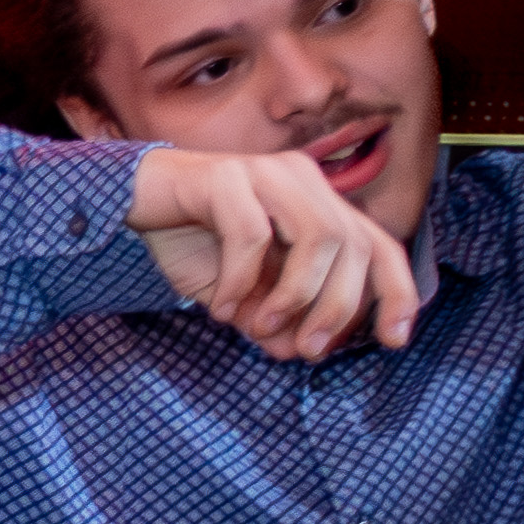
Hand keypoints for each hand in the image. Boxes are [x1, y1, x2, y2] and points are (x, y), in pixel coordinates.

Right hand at [131, 145, 418, 361]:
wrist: (127, 201)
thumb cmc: (188, 241)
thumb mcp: (238, 293)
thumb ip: (270, 317)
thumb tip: (297, 350)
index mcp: (317, 203)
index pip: (377, 245)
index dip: (396, 291)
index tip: (394, 339)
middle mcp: (302, 180)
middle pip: (352, 245)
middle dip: (337, 306)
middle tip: (307, 350)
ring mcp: (266, 172)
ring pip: (317, 236)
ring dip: (296, 295)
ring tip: (261, 329)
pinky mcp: (225, 176)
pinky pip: (251, 235)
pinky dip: (240, 282)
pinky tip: (221, 311)